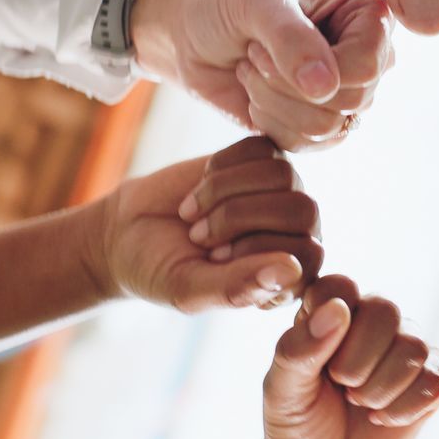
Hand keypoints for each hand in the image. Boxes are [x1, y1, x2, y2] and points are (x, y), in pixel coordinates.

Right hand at [89, 137, 323, 312]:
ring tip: (193, 214)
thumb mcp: (190, 289)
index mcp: (289, 276)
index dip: (258, 250)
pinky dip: (221, 166)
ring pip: (282, 175)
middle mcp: (295, 233)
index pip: (310, 255)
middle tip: (197, 236)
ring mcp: (282, 193)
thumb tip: (291, 270)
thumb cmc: (162, 270)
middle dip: (238, 218)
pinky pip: (261, 148)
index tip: (213, 259)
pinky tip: (199, 187)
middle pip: (301, 210)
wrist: (129, 232)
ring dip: (224, 193)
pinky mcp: (262, 160)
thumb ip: (238, 287)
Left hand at [131, 0, 393, 150]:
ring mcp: (347, 96)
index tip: (269, 38)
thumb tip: (326, 89)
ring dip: (272, 101)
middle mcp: (369, 58)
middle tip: (254, 54)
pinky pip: (306, 145)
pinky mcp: (321, 128)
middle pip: (351, 102)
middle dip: (285, 83)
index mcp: (369, 17)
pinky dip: (268, 122)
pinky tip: (255, 95)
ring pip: (327, 128)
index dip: (316, 66)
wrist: (194, 36)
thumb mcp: (257, 3)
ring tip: (252, 71)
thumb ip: (292, 38)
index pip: (366, 67)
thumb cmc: (227, 5)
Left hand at [255, 277, 438, 438]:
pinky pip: (434, 381)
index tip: (316, 360)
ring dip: (381, 387)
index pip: (340, 287)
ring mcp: (404, 354)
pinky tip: (380, 420)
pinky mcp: (429, 385)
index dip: (331, 319)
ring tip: (359, 406)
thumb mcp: (282, 393)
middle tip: (341, 387)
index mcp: (328, 315)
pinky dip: (403, 407)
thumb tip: (339, 308)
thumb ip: (300, 348)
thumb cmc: (294, 429)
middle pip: (385, 310)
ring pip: (413, 346)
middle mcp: (370, 325)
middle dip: (359, 359)